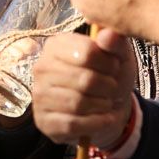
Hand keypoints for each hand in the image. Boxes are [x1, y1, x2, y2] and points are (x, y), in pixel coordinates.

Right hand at [30, 28, 138, 147]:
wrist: (107, 109)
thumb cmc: (109, 77)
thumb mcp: (119, 56)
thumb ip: (116, 42)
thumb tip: (108, 34)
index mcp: (56, 45)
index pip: (87, 52)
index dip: (109, 63)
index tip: (114, 68)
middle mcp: (41, 68)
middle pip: (84, 79)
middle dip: (107, 87)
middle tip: (112, 88)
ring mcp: (39, 95)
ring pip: (77, 103)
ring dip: (102, 106)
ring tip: (107, 102)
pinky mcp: (43, 120)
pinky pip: (73, 124)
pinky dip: (96, 123)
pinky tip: (103, 118)